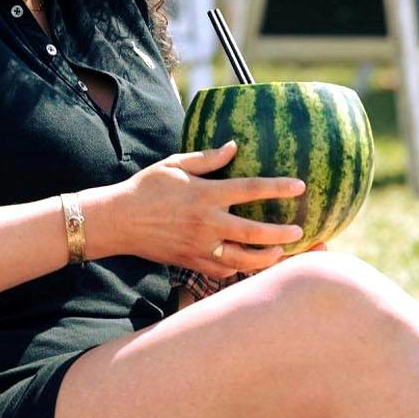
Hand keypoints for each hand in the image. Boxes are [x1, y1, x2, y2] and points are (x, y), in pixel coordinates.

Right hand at [85, 141, 304, 277]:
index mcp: (205, 195)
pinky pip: (223, 270)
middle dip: (281, 234)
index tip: (299, 186)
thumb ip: (207, 158)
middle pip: (254, 232)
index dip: (278, 188)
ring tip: (281, 252)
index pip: (250, 190)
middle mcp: (206, 223)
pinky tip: (249, 263)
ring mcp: (200, 247)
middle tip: (300, 232)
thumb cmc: (145, 188)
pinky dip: (239, 268)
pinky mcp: (192, 262)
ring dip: (267, 258)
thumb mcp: (175, 165)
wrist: (118, 221)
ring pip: (243, 259)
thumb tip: (233, 147)